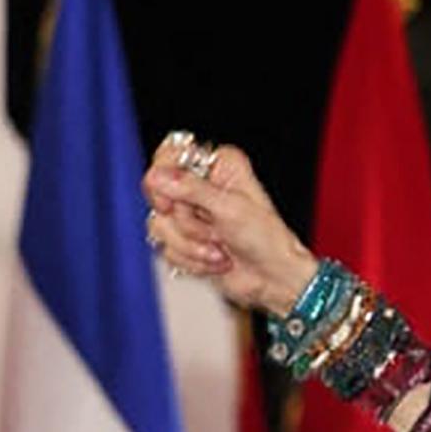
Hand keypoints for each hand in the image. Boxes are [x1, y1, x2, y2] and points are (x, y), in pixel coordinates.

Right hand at [141, 138, 320, 316]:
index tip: (174, 200)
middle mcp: (201, 184)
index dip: (165, 177)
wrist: (273, 279)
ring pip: (158, 223)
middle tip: (216, 230)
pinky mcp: (184, 237)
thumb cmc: (266, 240)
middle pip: (158, 191)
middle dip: (187, 221)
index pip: (170, 153)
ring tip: (220, 248)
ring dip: (191, 244)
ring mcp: (190, 212)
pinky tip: (215, 260)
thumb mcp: (230, 209)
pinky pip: (163, 246)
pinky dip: (190, 258)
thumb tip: (157, 176)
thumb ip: (191, 189)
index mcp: (219, 166)